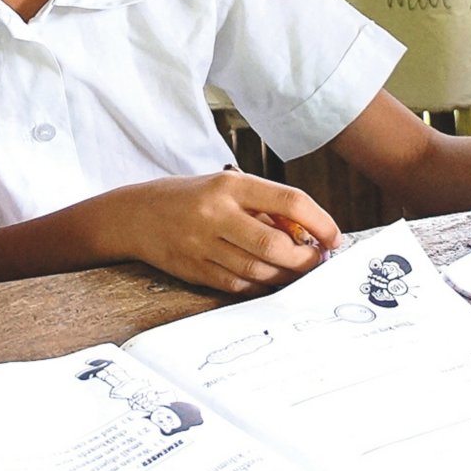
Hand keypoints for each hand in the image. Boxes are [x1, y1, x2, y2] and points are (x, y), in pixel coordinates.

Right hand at [102, 170, 340, 293]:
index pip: (289, 201)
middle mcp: (216, 214)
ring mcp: (203, 244)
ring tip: (296, 270)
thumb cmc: (191, 197)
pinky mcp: (195, 269)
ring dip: (287, 276)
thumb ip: (264, 208)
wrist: (136, 215)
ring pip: (260, 270)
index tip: (334, 237)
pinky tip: (268, 278)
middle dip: (306, 259)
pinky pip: (239, 284)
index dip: (320, 222)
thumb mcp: (227, 188)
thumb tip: (309, 234)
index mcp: (230, 186)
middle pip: (276, 245)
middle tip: (316, 260)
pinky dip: (261, 284)